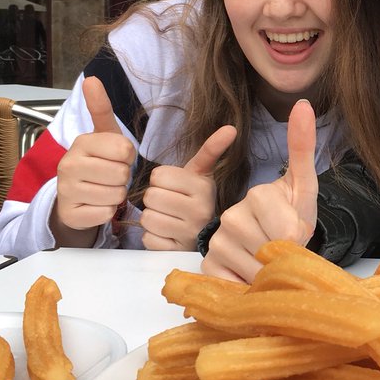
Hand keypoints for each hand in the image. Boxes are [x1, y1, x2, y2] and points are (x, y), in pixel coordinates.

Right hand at [51, 76, 135, 245]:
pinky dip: (106, 211)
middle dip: (122, 177)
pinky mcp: (70, 213)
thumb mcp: (103, 135)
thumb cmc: (97, 162)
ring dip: (115, 195)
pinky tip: (96, 204)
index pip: (124, 150)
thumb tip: (91, 79)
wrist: (74, 197)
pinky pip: (105, 213)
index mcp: (81, 142)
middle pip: (121, 174)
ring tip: (103, 189)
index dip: (128, 157)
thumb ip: (100, 108)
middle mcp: (68, 164)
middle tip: (110, 176)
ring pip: (114, 195)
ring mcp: (66, 190)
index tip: (117, 158)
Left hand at [140, 124, 237, 250]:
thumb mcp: (201, 173)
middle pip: (151, 196)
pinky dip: (152, 236)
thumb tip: (232, 127)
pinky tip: (166, 233)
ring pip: (147, 218)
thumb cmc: (194, 198)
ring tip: (167, 217)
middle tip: (169, 203)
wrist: (204, 234)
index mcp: (203, 188)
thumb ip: (211, 149)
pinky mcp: (175, 252)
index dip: (161, 180)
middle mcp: (199, 211)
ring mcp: (187, 234)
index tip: (174, 186)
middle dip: (155, 199)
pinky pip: (148, 238)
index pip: (158, 175)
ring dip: (152, 217)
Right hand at [201, 99, 318, 281]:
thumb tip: (302, 103)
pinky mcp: (208, 268)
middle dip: (286, 258)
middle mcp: (229, 217)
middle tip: (285, 250)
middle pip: (270, 253)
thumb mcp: (305, 186)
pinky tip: (252, 275)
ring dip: (270, 276)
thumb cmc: (293, 215)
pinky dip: (248, 286)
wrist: (277, 242)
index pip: (287, 230)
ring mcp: (215, 242)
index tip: (298, 232)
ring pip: (253, 272)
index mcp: (257, 195)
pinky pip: (232, 285)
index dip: (300, 238)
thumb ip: (303, 147)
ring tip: (270, 263)